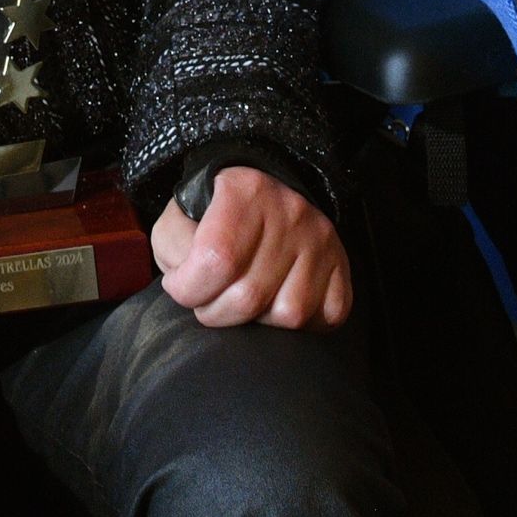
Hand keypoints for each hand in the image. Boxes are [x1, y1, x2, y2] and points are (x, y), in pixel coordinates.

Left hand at [149, 166, 351, 329]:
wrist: (265, 196)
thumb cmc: (214, 215)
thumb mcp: (179, 216)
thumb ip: (173, 245)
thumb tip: (186, 279)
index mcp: (245, 191)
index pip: (216, 259)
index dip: (189, 288)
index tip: (180, 287)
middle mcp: (291, 212)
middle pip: (249, 296)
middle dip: (215, 312)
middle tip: (207, 301)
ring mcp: (322, 241)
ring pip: (288, 314)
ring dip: (256, 322)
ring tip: (242, 301)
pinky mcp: (342, 267)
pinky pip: (324, 319)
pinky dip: (297, 325)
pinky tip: (275, 303)